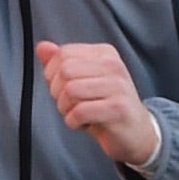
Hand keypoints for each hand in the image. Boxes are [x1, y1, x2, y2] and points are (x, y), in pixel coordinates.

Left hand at [39, 40, 162, 173]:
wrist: (137, 132)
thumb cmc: (106, 105)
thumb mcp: (83, 81)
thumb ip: (62, 63)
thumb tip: (42, 47)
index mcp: (105, 54)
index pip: (63, 53)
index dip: (52, 74)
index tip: (63, 88)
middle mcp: (114, 65)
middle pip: (65, 71)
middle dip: (57, 92)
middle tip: (70, 103)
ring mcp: (118, 86)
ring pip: (70, 90)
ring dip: (65, 108)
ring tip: (77, 113)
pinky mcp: (118, 108)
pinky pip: (79, 112)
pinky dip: (73, 122)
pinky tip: (84, 123)